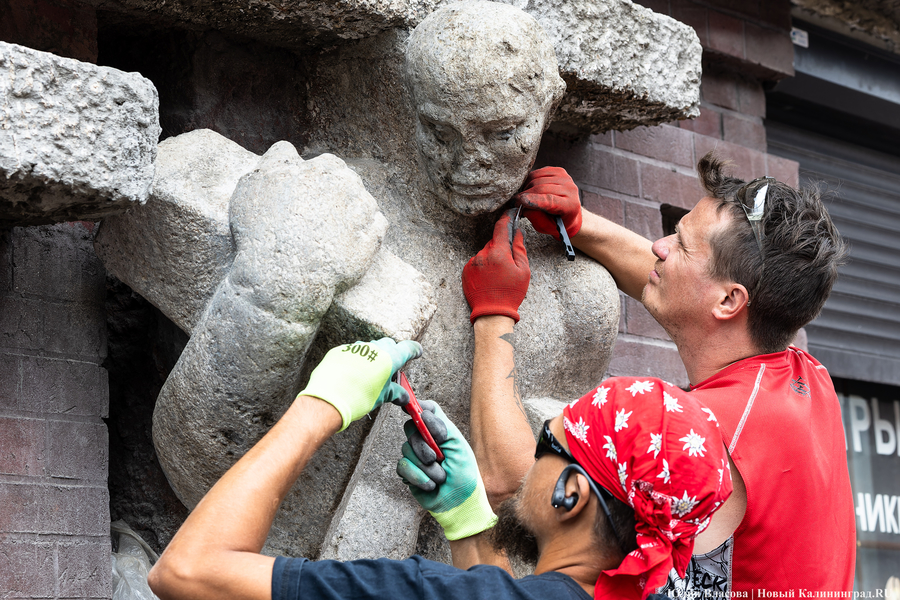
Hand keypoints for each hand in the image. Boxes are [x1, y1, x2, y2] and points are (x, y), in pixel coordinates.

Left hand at [299, 338, 421, 430]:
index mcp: (390, 357)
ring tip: (369, 374)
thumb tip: (404, 397)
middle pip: (389, 345)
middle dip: (392, 354)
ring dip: (373, 357)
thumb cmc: (361, 397)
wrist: (330, 397)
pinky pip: (353, 353)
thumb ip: (395, 393)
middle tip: (390, 369)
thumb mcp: (382, 396)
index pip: (408, 348)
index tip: (417, 352)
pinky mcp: (341, 351)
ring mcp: (357, 347)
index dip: (414, 350)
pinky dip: (356, 360)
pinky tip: (352, 374)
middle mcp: (375, 348)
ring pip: (370, 348)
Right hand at [397, 401, 496, 539]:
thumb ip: (441, 426)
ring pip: (406, 450)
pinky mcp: (408, 473)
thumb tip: (423, 410)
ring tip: (440, 477)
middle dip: (424, 446)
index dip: (418, 408)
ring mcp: (416, 456)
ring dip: (426, 467)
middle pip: (411, 429)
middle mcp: (426, 441)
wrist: (460, 504)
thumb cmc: (464, 475)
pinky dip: (418, 477)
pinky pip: (403, 467)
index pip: (425, 411)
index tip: (415, 411)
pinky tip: (431, 485)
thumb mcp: (458, 447)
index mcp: (440, 432)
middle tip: (438, 458)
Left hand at [462, 208, 529, 323]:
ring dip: (491, 258)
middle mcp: (482, 254)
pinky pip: (476, 262)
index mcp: (497, 253)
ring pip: (484, 253)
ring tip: (497, 276)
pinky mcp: (465, 271)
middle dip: (501, 248)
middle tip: (508, 263)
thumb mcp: (523, 270)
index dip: (506, 220)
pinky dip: (482, 266)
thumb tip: (517, 232)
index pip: (500, 228)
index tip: (509, 214)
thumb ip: (519, 249)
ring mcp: (472, 263)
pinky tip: (488, 279)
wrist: (491, 313)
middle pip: (493, 242)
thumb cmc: (510, 293)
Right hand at [515, 166, 581, 239]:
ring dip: (526, 188)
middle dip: (524, 195)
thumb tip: (523, 206)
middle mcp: (570, 189)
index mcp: (570, 205)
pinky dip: (529, 181)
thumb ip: (536, 218)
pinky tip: (529, 189)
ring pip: (538, 178)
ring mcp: (565, 178)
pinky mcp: (559, 171)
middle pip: (542, 188)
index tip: (520, 201)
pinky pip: (538, 173)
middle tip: (515, 203)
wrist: (569, 212)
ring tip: (524, 198)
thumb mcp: (546, 227)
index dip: (533, 200)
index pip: (550, 200)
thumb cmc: (556, 222)